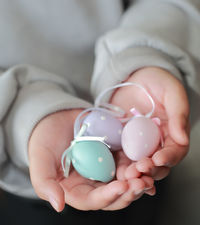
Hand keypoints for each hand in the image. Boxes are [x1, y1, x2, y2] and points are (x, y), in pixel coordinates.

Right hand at [29, 109, 153, 211]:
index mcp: (76, 189)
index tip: (121, 187)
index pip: (93, 200)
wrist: (56, 117)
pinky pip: (129, 160)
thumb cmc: (44, 139)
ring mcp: (105, 167)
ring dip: (139, 178)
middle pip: (114, 195)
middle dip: (130, 192)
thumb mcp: (40, 160)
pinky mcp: (114, 153)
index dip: (108, 197)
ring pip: (126, 180)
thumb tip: (58, 206)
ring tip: (149, 172)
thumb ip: (45, 184)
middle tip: (142, 183)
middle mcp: (93, 182)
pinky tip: (148, 158)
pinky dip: (139, 162)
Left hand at [110, 67, 189, 182]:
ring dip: (134, 172)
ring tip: (126, 175)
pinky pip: (122, 156)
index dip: (169, 157)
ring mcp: (139, 144)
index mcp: (173, 133)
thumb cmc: (157, 81)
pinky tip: (116, 170)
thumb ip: (178, 114)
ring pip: (139, 164)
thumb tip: (183, 138)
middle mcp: (157, 142)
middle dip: (150, 169)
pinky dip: (119, 166)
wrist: (134, 76)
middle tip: (140, 169)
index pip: (175, 151)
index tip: (159, 159)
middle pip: (157, 163)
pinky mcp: (123, 142)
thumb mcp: (172, 93)